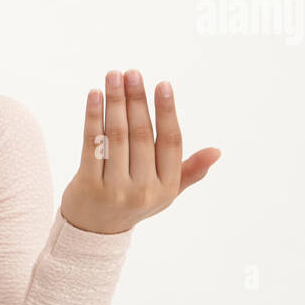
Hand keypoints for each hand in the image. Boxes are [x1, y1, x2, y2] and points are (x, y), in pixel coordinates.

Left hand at [59, 69, 220, 234]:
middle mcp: (143, 190)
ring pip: (117, 136)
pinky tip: (94, 95)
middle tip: (132, 72)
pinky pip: (92, 144)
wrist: (93, 232)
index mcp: (166, 187)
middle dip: (136, 99)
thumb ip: (188, 171)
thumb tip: (216, 151)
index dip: (167, 111)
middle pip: (141, 135)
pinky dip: (92, 117)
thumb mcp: (165, 192)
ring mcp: (114, 189)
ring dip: (114, 101)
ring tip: (113, 76)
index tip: (162, 84)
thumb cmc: (134, 202)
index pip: (170, 142)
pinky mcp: (88, 186)